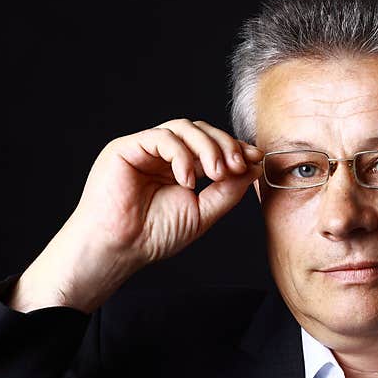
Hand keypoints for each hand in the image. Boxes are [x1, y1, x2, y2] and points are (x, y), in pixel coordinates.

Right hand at [8, 119, 262, 312]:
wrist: (121, 249)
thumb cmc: (153, 235)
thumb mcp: (203, 212)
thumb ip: (227, 190)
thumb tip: (254, 167)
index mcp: (179, 168)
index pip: (211, 146)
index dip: (235, 148)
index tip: (256, 159)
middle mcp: (162, 155)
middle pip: (201, 131)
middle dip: (225, 145)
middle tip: (239, 165)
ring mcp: (145, 149)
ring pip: (184, 128)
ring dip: (208, 147)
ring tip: (217, 173)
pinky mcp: (127, 148)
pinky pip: (162, 138)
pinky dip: (181, 156)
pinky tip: (186, 180)